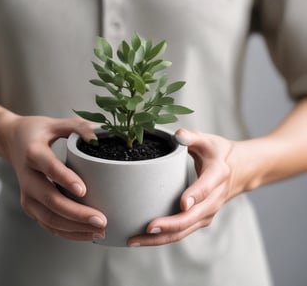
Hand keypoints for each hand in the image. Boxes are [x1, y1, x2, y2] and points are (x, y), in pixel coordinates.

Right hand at [0, 114, 106, 240]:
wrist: (12, 141)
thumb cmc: (37, 131)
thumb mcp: (54, 123)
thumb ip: (77, 126)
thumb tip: (97, 137)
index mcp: (33, 153)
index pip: (49, 168)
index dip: (65, 179)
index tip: (84, 190)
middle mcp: (27, 177)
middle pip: (50, 200)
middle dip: (77, 214)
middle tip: (102, 220)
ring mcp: (27, 195)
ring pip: (48, 218)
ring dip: (74, 228)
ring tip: (100, 232)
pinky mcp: (30, 205)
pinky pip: (47, 224)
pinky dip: (67, 232)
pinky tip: (87, 234)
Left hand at [127, 128, 235, 246]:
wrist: (239, 170)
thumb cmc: (218, 153)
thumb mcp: (208, 141)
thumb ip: (192, 137)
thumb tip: (178, 134)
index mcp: (217, 175)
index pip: (207, 187)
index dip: (196, 195)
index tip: (182, 203)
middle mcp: (214, 199)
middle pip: (192, 217)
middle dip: (170, 225)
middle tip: (147, 228)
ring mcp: (207, 212)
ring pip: (185, 230)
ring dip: (161, 238)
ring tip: (134, 240)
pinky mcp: (200, 219)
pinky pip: (182, 231)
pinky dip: (164, 238)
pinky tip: (143, 239)